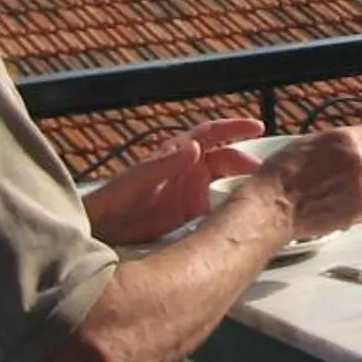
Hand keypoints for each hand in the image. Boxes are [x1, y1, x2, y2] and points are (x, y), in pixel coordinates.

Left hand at [86, 117, 268, 244]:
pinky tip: (245, 215)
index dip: (233, 127)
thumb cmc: (109, 203)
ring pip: (225, 183)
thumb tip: (194, 146)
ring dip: (242, 185)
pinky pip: (218, 207)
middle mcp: (186, 171)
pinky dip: (233, 208)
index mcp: (174, 155)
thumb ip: (163, 164)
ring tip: (262, 193)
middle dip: (245, 162)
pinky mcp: (189, 217)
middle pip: (224, 159)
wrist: (97, 235)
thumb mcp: (136, 182)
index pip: (210, 134)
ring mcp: (189, 194)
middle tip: (264, 174)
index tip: (257, 126)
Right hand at [252, 125, 361, 237]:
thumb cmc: (282, 173)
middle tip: (348, 177)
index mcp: (346, 139)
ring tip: (341, 194)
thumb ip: (335, 145)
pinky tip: (337, 205)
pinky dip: (357, 205)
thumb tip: (347, 149)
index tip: (360, 154)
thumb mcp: (309, 144)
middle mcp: (360, 160)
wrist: (275, 205)